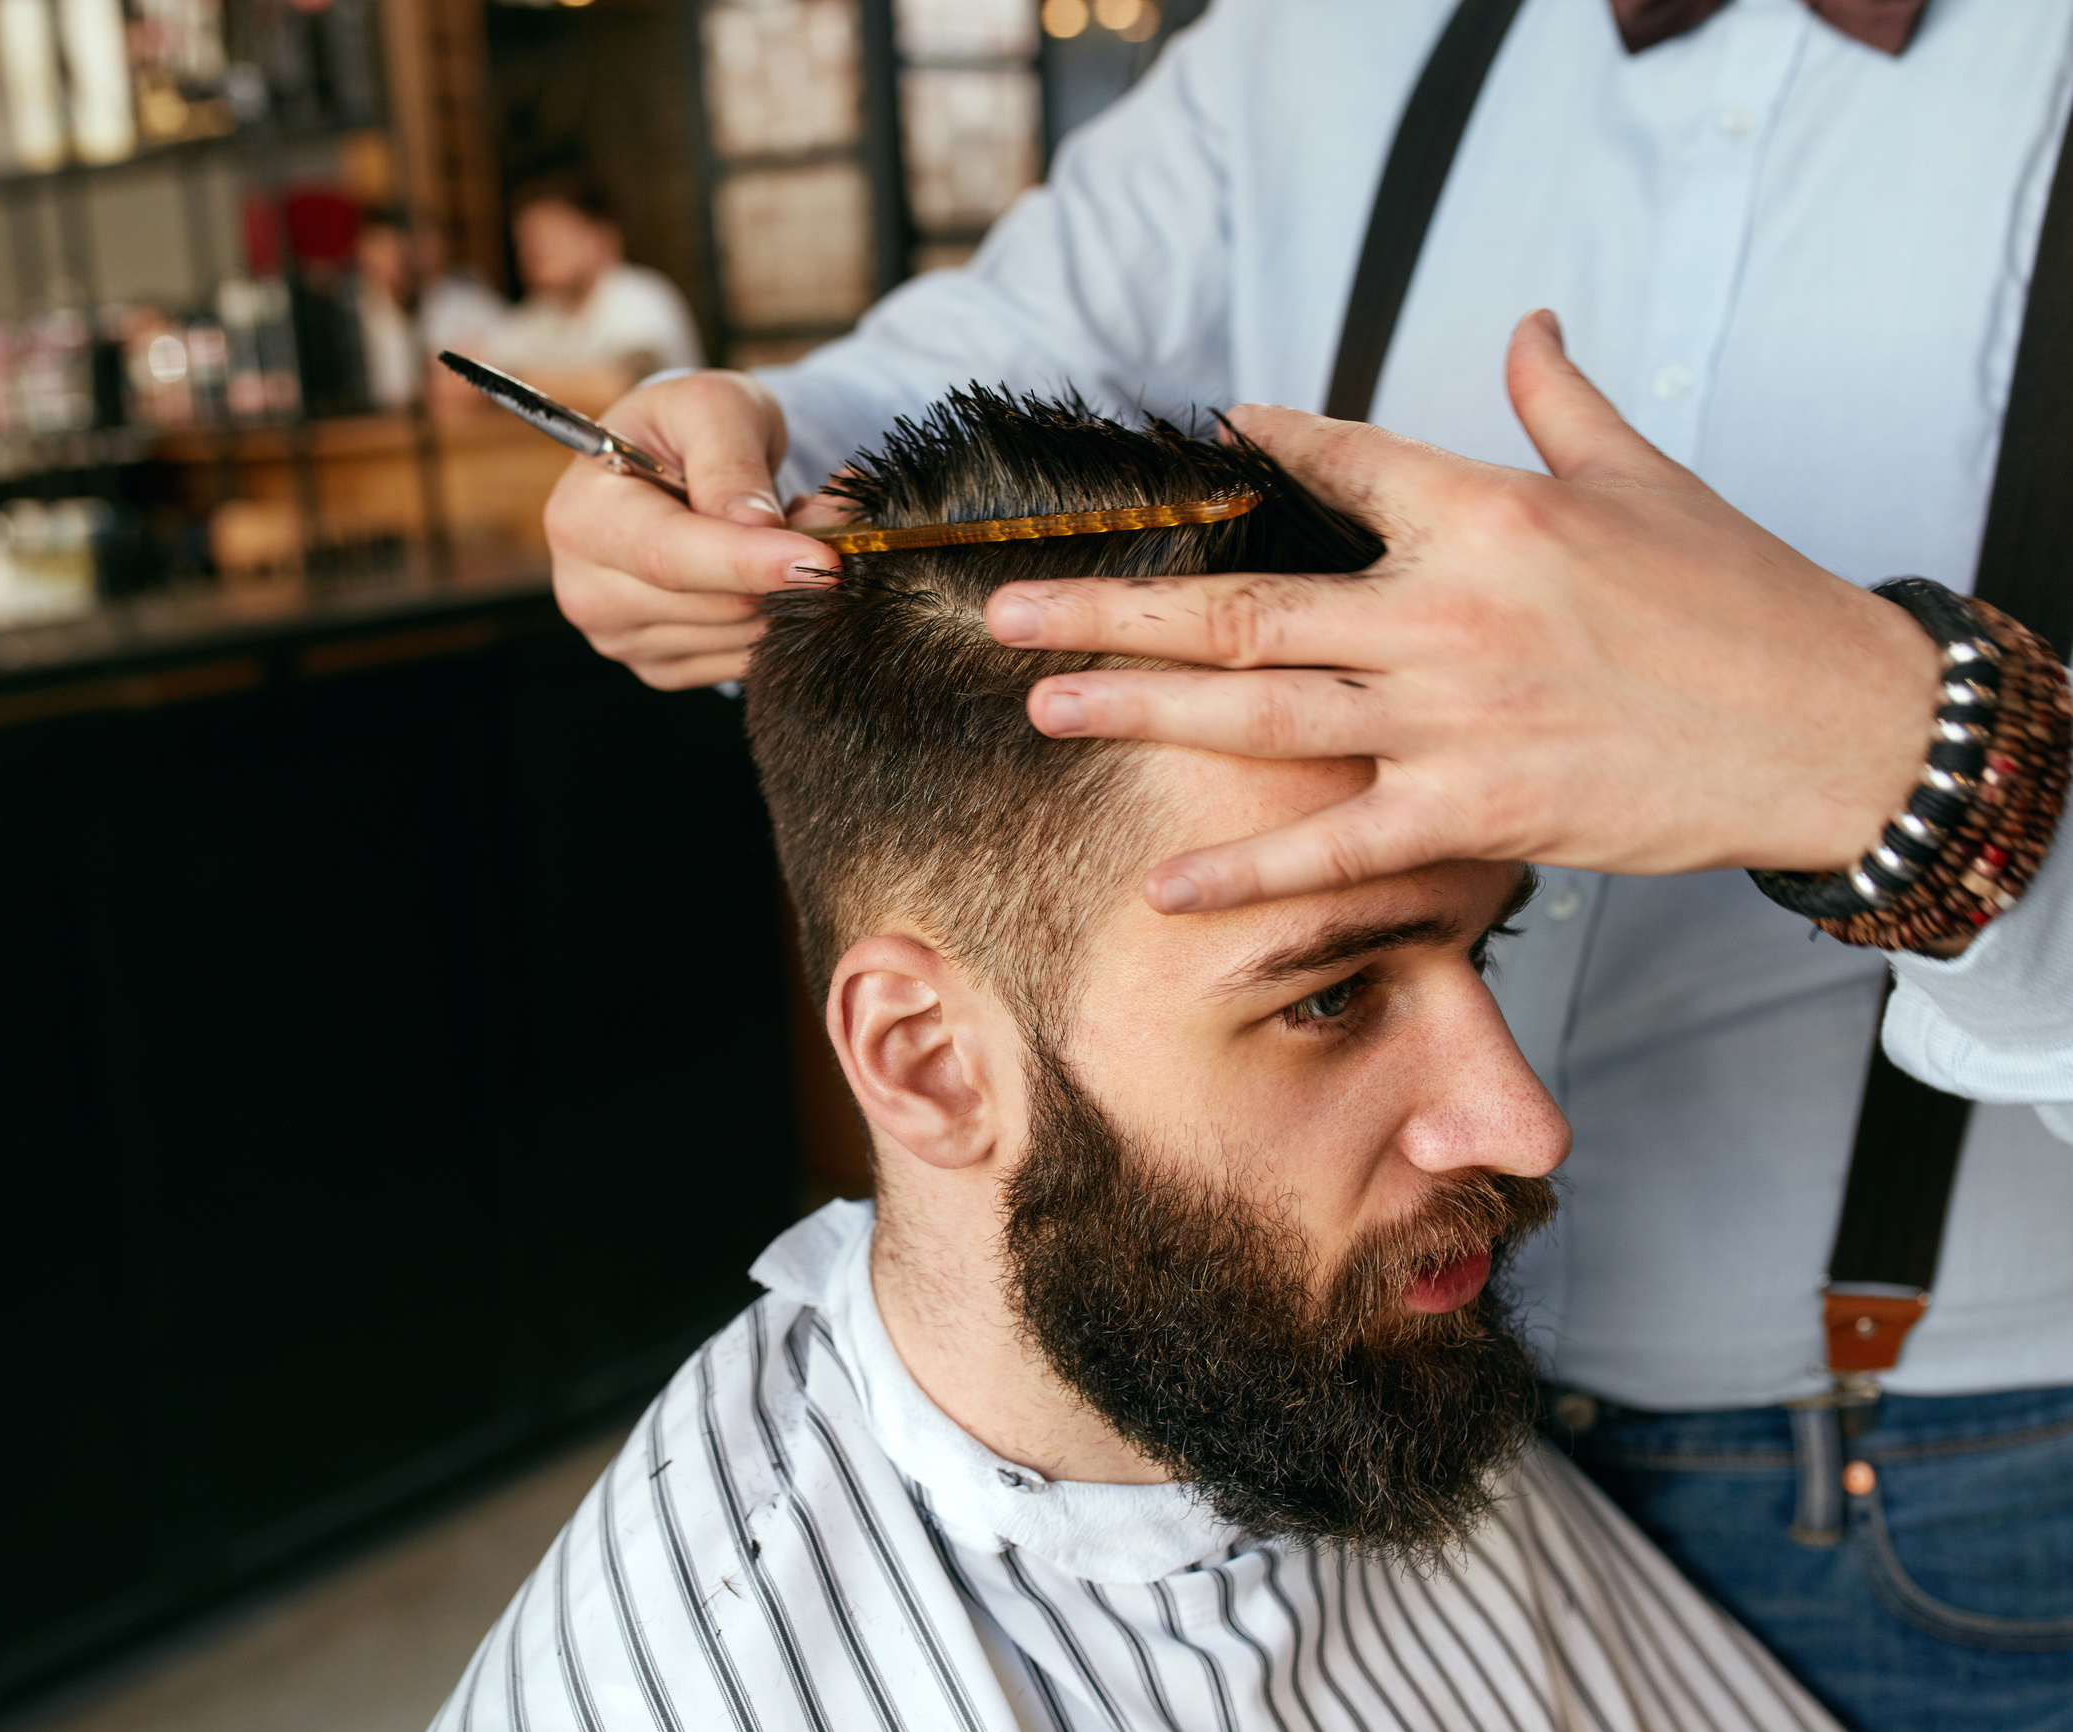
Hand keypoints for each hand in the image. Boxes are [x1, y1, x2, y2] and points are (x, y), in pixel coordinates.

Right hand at [543, 370, 840, 689]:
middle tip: (829, 514)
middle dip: (788, 568)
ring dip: (789, 591)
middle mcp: (586, 591)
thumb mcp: (710, 407)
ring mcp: (619, 639)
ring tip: (789, 532)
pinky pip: (740, 661)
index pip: (669, 557)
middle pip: (713, 605)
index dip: (748, 562)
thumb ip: (730, 460)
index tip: (821, 560)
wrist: (665, 467)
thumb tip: (757, 527)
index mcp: (580, 517)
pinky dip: (775, 621)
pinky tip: (768, 574)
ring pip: (738, 637)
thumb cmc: (683, 428)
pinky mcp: (658, 669)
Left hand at [984, 311, 1943, 912]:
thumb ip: (1559, 400)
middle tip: (1002, 616)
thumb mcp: (1644, 476)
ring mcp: (1452, 717)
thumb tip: (1526, 322)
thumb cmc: (1740, 594)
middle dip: (1110, 613)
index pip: (1344, 460)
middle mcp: (1445, 610)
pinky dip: (1248, 871)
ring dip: (1137, 713)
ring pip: (1260, 714)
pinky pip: (1338, 847)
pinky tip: (1163, 886)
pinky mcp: (1479, 813)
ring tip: (1037, 707)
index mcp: (1485, 512)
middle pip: (1243, 607)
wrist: (1831, 723)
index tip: (1204, 435)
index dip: (1269, 442)